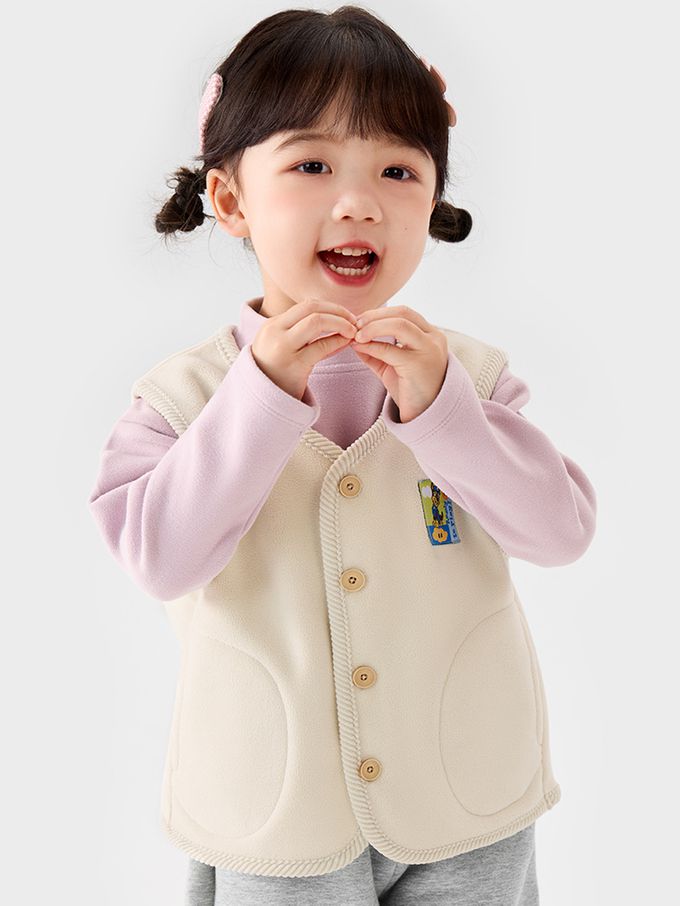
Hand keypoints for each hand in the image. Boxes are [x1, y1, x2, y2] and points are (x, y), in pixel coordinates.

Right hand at [250, 297, 357, 400]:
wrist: (261, 402)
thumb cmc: (276, 375)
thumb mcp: (281, 347)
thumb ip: (300, 333)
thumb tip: (334, 320)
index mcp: (272, 325)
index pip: (306, 305)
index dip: (330, 307)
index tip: (345, 315)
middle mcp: (274, 331)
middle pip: (312, 308)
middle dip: (338, 311)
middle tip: (353, 321)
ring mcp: (282, 347)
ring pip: (316, 322)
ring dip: (340, 323)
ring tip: (352, 332)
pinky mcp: (293, 365)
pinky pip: (321, 346)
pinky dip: (337, 341)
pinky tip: (346, 343)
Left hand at [349, 305, 448, 422]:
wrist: (424, 416)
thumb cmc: (410, 390)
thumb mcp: (391, 366)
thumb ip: (376, 351)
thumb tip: (354, 339)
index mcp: (430, 335)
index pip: (404, 312)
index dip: (379, 313)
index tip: (359, 320)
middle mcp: (434, 338)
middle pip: (402, 313)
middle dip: (374, 316)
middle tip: (354, 325)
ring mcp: (429, 350)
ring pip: (399, 325)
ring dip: (373, 326)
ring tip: (356, 335)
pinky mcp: (419, 365)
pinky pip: (391, 349)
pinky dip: (372, 346)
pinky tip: (359, 348)